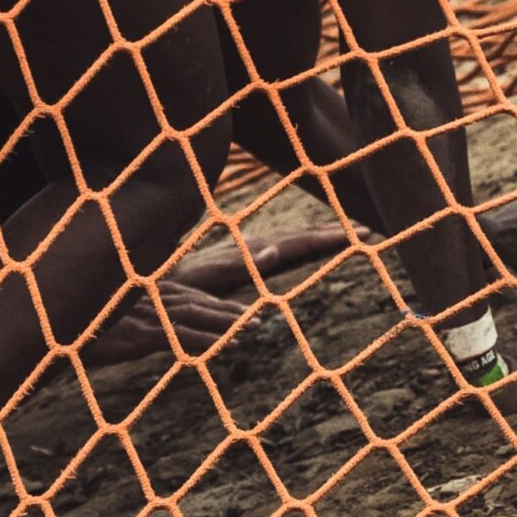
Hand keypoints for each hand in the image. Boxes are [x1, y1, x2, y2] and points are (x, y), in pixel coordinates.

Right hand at [84, 277, 253, 366]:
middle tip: (259, 318)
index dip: (212, 301)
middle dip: (228, 310)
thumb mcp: (102, 317)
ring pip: (195, 317)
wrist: (48, 334)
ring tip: (252, 330)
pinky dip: (207, 339)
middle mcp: (146, 299)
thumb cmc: (71, 328)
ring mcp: (144, 316)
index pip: (185, 294)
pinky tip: (227, 345)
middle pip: (196, 301)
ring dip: (226, 323)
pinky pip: (181, 337)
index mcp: (140, 293)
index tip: (237, 310)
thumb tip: (134, 326)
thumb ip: (124, 315)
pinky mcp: (140, 335)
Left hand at [172, 223, 356, 297]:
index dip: (328, 238)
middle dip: (331, 233)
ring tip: (346, 234)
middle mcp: (248, 248)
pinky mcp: (236, 257)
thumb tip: (274, 251)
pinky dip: (296, 244)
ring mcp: (243, 251)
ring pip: (288, 240)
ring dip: (316, 236)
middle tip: (368, 231)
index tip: (361, 234)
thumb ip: (237, 263)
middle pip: (297, 237)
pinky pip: (274, 249)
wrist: (148, 283)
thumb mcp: (206, 275)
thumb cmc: (177, 285)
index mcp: (248, 251)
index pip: (297, 242)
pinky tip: (304, 245)